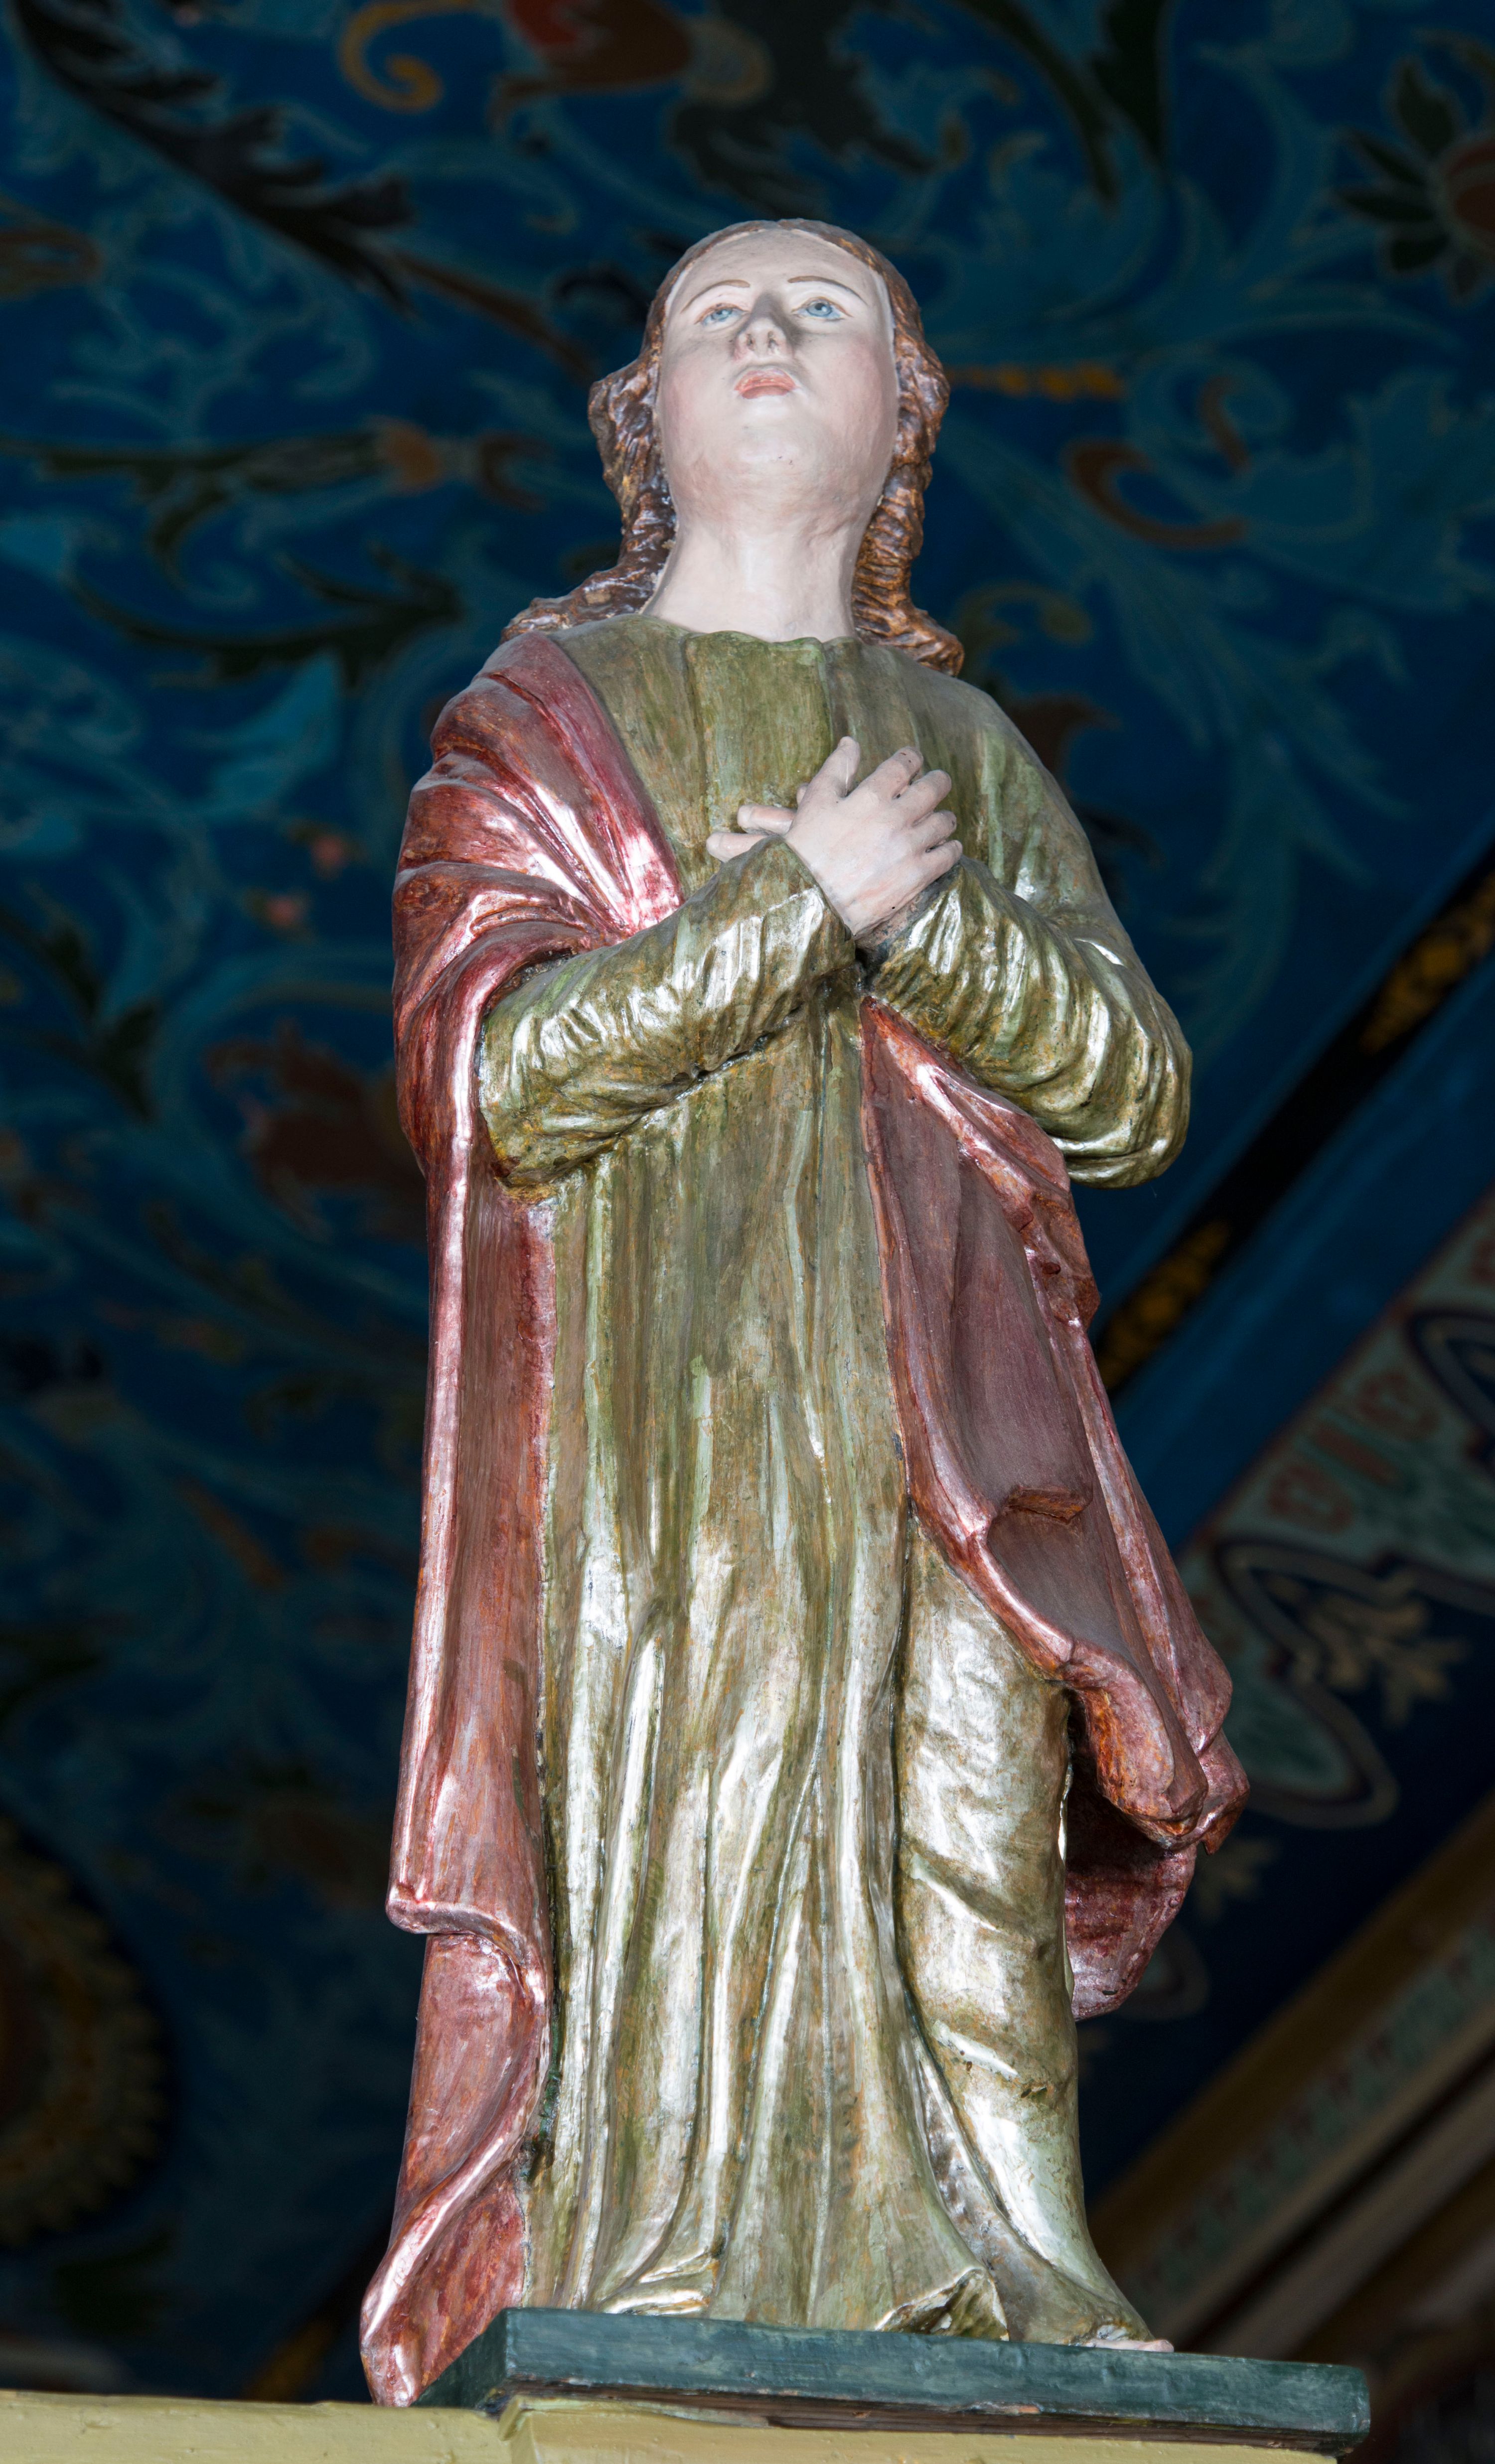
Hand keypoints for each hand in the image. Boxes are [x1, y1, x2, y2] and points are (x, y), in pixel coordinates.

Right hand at [705, 738, 959, 942]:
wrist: (809, 903)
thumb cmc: (805, 853)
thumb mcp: (815, 804)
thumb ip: (836, 770)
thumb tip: (850, 742)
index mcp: (870, 797)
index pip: (903, 764)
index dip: (911, 757)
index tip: (913, 759)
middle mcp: (894, 818)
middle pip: (933, 788)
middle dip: (937, 781)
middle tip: (937, 782)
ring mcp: (908, 848)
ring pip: (943, 822)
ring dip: (943, 817)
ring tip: (940, 820)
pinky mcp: (916, 877)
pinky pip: (948, 856)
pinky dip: (951, 848)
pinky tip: (948, 847)